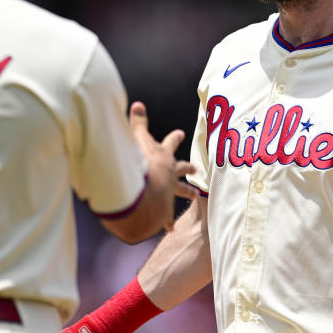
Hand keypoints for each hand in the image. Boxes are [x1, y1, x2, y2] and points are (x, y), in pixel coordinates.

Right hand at [128, 101, 196, 230]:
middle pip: (182, 169)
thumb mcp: (136, 140)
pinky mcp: (163, 211)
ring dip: (187, 192)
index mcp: (163, 157)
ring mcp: (168, 193)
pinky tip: (171, 228)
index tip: (181, 133)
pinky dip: (167, 222)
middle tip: (196, 169)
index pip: (170, 143)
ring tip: (194, 195)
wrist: (145, 195)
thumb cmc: (139, 165)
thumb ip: (137, 123)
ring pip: (180, 192)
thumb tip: (138, 104)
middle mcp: (170, 175)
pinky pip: (167, 217)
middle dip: (188, 168)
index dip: (174, 137)